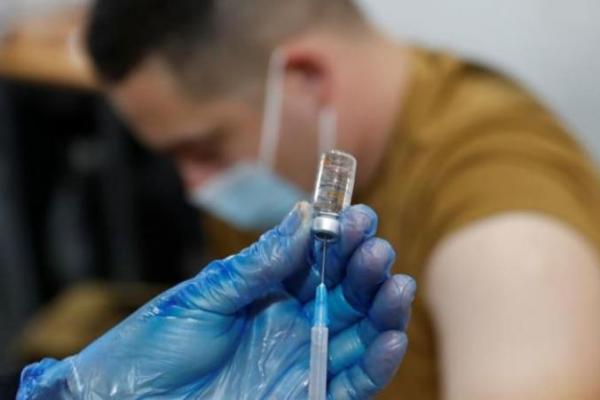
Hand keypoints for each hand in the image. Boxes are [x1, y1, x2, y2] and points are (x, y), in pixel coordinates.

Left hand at [18, 202, 415, 398]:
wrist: (126, 398)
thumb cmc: (157, 342)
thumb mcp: (207, 293)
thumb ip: (260, 261)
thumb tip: (305, 213)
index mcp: (271, 291)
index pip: (320, 260)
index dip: (343, 238)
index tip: (360, 216)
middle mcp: (294, 323)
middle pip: (347, 294)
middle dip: (368, 270)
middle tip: (378, 249)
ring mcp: (302, 360)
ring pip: (358, 335)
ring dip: (383, 311)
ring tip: (397, 284)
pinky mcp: (304, 397)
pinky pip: (351, 384)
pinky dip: (376, 365)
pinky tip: (393, 337)